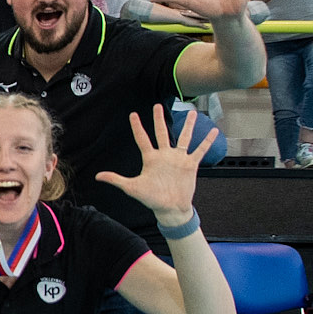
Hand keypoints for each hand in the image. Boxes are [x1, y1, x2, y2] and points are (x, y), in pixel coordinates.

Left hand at [95, 104, 211, 223]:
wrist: (170, 208)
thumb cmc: (151, 199)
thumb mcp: (132, 187)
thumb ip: (116, 179)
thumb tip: (97, 176)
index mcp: (150, 158)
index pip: (142, 138)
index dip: (137, 127)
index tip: (133, 114)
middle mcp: (164, 155)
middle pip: (162, 132)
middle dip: (159, 119)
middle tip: (157, 105)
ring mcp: (178, 159)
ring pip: (184, 137)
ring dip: (188, 125)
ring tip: (192, 112)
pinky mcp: (190, 165)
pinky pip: (200, 150)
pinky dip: (207, 141)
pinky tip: (215, 131)